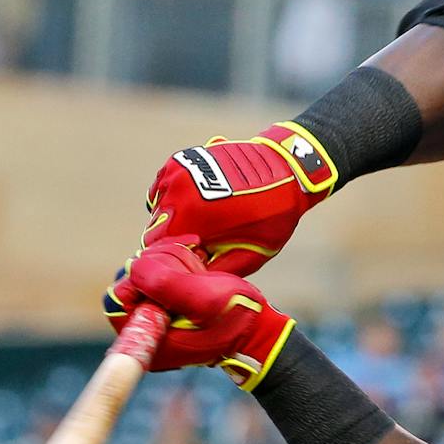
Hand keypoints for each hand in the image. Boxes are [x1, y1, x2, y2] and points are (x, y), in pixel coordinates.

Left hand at [104, 239, 295, 389]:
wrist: (257, 330)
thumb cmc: (235, 317)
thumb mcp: (203, 300)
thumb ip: (165, 283)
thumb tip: (133, 266)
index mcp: (148, 339)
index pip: (119, 298)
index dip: (142, 277)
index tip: (174, 274)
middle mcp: (146, 330)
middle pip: (131, 282)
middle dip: (161, 267)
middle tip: (193, 272)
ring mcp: (157, 317)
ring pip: (146, 273)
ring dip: (173, 262)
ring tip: (200, 271)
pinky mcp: (169, 304)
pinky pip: (160, 274)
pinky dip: (178, 263)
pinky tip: (199, 268)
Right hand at [142, 125, 337, 275]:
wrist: (287, 167)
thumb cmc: (273, 213)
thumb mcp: (249, 254)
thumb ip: (215, 272)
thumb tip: (191, 285)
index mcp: (189, 213)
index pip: (156, 247)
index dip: (171, 259)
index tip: (192, 259)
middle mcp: (177, 188)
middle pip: (156, 227)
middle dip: (173, 238)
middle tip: (203, 242)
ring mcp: (177, 170)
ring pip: (159, 207)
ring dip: (175, 217)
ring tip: (206, 220)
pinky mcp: (181, 158)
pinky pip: (166, 187)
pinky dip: (176, 198)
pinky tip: (201, 202)